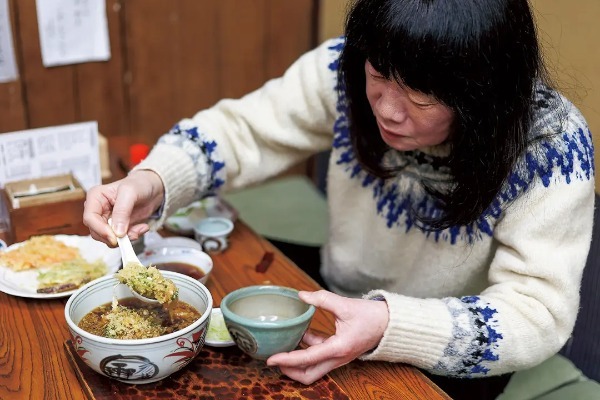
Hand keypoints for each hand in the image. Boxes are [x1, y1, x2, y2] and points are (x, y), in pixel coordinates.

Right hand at [83, 170, 164, 245]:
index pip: (89, 218)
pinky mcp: (118, 228)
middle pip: (96, 232)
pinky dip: (132, 236)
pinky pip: (121, 239)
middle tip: (132, 234)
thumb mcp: (130, 193)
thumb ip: (122, 211)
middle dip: (114, 237)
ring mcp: (107, 220)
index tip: (115, 237)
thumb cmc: (139, 184)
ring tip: (140, 228)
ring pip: (108, 239)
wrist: (152, 189)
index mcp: (95, 197)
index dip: (100, 230)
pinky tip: (142, 227)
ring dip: (126, 238)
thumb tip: (117, 232)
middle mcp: (98, 210)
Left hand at [266, 290, 388, 384]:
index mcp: (338, 348)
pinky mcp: (339, 352)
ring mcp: (339, 357)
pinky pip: (320, 356)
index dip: (287, 360)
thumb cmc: (372, 316)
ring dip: (297, 361)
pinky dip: (308, 349)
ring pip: (313, 368)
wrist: (390, 324)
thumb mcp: (346, 304)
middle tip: (274, 359)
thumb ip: (322, 299)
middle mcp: (337, 357)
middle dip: (289, 371)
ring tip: (283, 346)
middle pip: (308, 375)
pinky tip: (302, 334)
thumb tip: (301, 295)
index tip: (271, 358)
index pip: (307, 359)